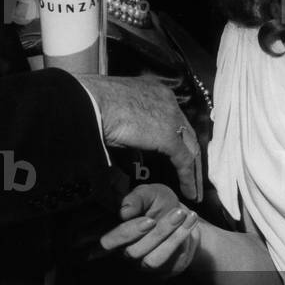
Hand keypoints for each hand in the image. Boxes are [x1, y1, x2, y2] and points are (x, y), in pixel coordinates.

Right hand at [77, 75, 201, 201]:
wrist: (90, 103)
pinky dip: (188, 178)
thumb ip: (133, 134)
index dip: (178, 138)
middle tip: (193, 175)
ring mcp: (170, 116)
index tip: (179, 155)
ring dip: (193, 170)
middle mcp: (168, 100)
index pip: (175, 118)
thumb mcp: (119, 118)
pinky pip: (183, 160)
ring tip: (195, 190)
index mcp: (156, 91)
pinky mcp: (168, 135)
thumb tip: (135, 157)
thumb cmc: (93, 107)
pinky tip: (190, 192)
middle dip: (190, 154)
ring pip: (190, 146)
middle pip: (186, 132)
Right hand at [100, 183, 200, 276]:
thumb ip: (136, 199)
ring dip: (171, 238)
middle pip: (133, 252)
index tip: (149, 220)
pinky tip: (190, 220)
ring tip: (184, 215)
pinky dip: (181, 240)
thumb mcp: (149, 193)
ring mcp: (143, 265)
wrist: (181, 216)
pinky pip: (169, 262)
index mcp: (116, 235)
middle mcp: (125, 253)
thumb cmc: (158, 203)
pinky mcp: (162, 272)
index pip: (107, 243)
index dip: (124, 234)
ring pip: (152, 260)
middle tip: (176, 213)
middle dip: (158, 232)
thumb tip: (124, 211)